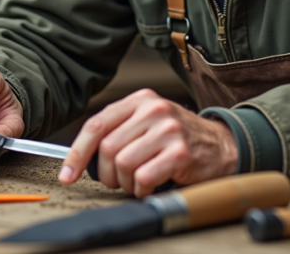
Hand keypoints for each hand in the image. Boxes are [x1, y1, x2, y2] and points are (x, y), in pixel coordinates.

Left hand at [58, 89, 236, 197]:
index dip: (77, 153)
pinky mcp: (180, 152)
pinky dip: (142, 189)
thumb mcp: (149, 122)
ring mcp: (168, 130)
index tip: (67, 174)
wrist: (222, 145)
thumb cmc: (178, 138)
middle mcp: (153, 110)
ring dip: (126, 183)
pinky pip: (143, 178)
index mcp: (140, 100)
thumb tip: (82, 157)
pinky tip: (152, 186)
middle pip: (107, 148)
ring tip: (139, 181)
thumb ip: (119, 130)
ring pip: (123, 165)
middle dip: (107, 174)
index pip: (96, 125)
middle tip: (118, 180)